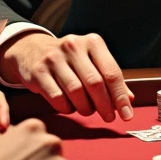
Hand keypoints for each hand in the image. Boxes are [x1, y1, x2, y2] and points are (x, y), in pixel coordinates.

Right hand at [0, 32, 134, 118]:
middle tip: (108, 117)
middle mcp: (73, 46)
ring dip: (85, 108)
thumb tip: (129, 100)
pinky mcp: (38, 72)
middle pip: (95, 83)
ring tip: (88, 110)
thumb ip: (109, 78)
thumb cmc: (69, 59)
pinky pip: (57, 98)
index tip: (127, 115)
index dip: (120, 97)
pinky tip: (70, 107)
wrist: (31, 49)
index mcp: (92, 42)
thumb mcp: (92, 60)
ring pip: (76, 92)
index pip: (111, 72)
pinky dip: (67, 108)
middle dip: (104, 105)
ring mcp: (54, 58)